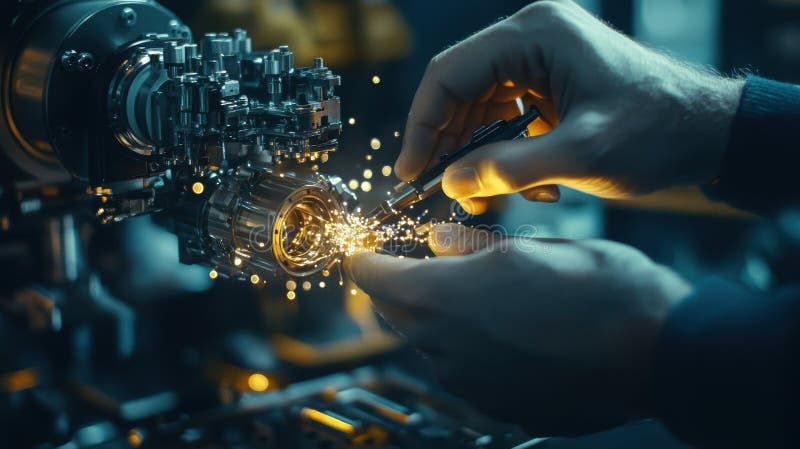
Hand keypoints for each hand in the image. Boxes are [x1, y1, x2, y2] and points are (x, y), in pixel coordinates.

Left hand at [345, 224, 690, 434]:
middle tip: (424, 263)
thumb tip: (435, 241)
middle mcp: (445, 349)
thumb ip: (469, 247)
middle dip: (401, 286)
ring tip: (478, 294)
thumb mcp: (530, 246)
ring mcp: (470, 385)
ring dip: (436, 318)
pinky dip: (468, 348)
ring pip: (427, 344)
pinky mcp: (497, 407)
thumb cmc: (601, 290)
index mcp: (443, 299)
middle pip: (394, 313)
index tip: (367, 247)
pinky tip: (505, 330)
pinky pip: (463, 372)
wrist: (659, 353)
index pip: (370, 277)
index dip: (366, 257)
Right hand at [396, 0, 743, 213]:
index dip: (422, 125)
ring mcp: (541, 57)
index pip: (450, 74)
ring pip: (480, 106)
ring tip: (483, 197)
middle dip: (449, 144)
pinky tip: (523, 184)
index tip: (411, 171)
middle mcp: (532, 37)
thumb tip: (451, 183)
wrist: (709, 131)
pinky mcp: (551, 81)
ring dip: (476, 154)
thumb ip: (508, 169)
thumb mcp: (579, 156)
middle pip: (461, 89)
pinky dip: (504, 152)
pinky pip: (506, 115)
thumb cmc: (656, 132)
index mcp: (535, 34)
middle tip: (442, 191)